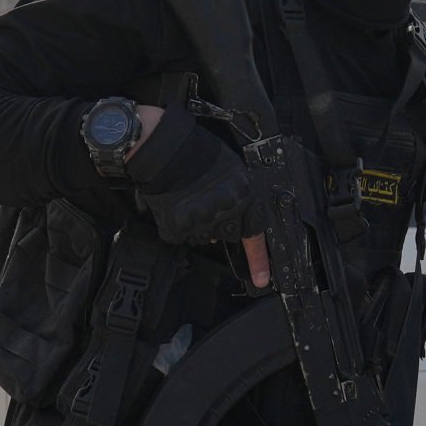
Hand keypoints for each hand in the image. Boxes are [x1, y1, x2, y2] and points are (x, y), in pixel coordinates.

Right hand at [122, 111, 271, 286]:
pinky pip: (180, 236)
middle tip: (206, 205)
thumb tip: (236, 222)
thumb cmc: (197, 151)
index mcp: (243, 195)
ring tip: (188, 200)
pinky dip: (176, 225)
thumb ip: (237, 196)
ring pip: (202, 238)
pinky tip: (174, 205)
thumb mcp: (232, 168)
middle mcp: (226, 211)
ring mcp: (201, 220)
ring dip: (197, 226)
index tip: (261, 278)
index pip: (255, 233)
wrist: (164, 146)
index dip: (259, 259)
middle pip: (227, 236)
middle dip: (219, 226)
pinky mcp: (178, 226)